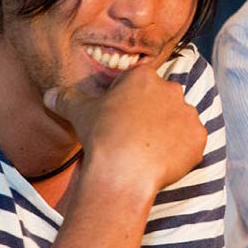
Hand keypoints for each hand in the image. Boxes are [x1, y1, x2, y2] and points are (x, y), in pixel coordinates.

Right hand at [44, 65, 206, 193]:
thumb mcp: (78, 112)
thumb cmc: (102, 136)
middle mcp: (172, 89)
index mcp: (144, 76)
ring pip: (179, 119)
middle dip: (152, 113)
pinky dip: (181, 150)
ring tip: (148, 151)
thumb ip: (65, 98)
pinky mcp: (199, 137)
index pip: (139, 82)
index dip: (128, 100)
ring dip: (168, 131)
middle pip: (162, 99)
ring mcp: (188, 113)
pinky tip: (163, 161)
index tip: (120, 118)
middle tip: (135, 135)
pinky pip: (191, 141)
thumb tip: (49, 94)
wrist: (125, 171)